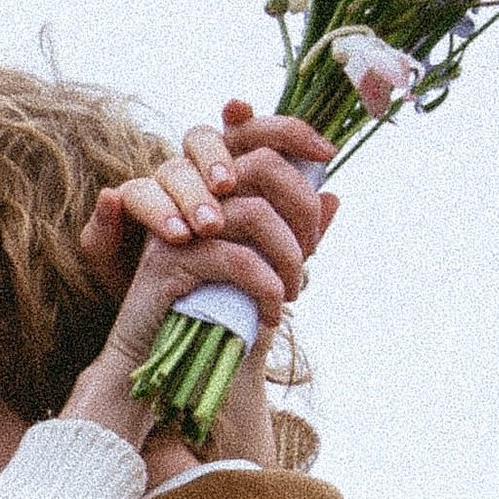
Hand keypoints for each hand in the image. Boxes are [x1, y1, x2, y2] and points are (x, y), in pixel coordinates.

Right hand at [67, 102, 335, 449]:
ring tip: (292, 295)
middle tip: (311, 254)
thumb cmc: (215, 318)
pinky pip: (236, 259)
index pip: (252, 135)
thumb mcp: (264, 272)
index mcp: (212, 189)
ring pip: (253, 214)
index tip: (328, 154)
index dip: (291, 130)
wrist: (166, 367)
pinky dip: (265, 288)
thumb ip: (293, 234)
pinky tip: (270, 315)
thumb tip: (332, 196)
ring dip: (287, 257)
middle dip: (300, 205)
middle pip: (259, 164)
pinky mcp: (169, 260)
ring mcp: (178, 224)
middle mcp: (192, 197)